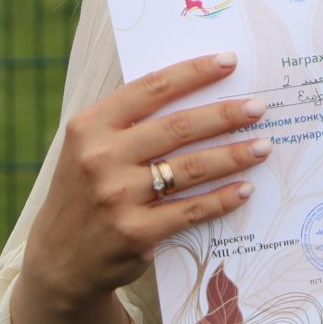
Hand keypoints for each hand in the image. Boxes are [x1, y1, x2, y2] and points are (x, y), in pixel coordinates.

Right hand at [21, 52, 271, 311]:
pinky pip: (191, 210)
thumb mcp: (90, 149)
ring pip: (191, 168)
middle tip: (258, 108)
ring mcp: (117, 197)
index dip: (193, 72)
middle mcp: (100, 158)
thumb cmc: (86, 193)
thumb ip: (130, 123)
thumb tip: (197, 93)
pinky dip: (222, 199)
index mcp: (89, 126)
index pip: (150, 89)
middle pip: (178, 127)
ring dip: (233, 155)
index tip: (229, 61)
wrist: (60, 262)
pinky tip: (245, 189)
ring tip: (263, 147)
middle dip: (225, 115)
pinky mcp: (135, 233)